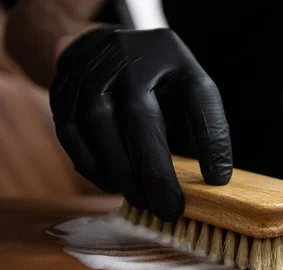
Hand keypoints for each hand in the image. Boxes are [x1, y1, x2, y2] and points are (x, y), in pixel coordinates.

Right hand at [50, 27, 231, 221]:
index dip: (211, 138)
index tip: (218, 179)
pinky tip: (113, 186)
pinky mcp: (62, 93)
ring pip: (98, 127)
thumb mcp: (188, 85)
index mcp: (170, 55)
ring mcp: (89, 73)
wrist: (99, 46)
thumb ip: (202, 124)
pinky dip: (93, 167)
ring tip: (143, 202)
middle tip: (169, 208)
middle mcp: (126, 58)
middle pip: (140, 117)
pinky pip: (72, 135)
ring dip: (122, 173)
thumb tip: (214, 179)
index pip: (198, 96)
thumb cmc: (156, 77)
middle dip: (154, 170)